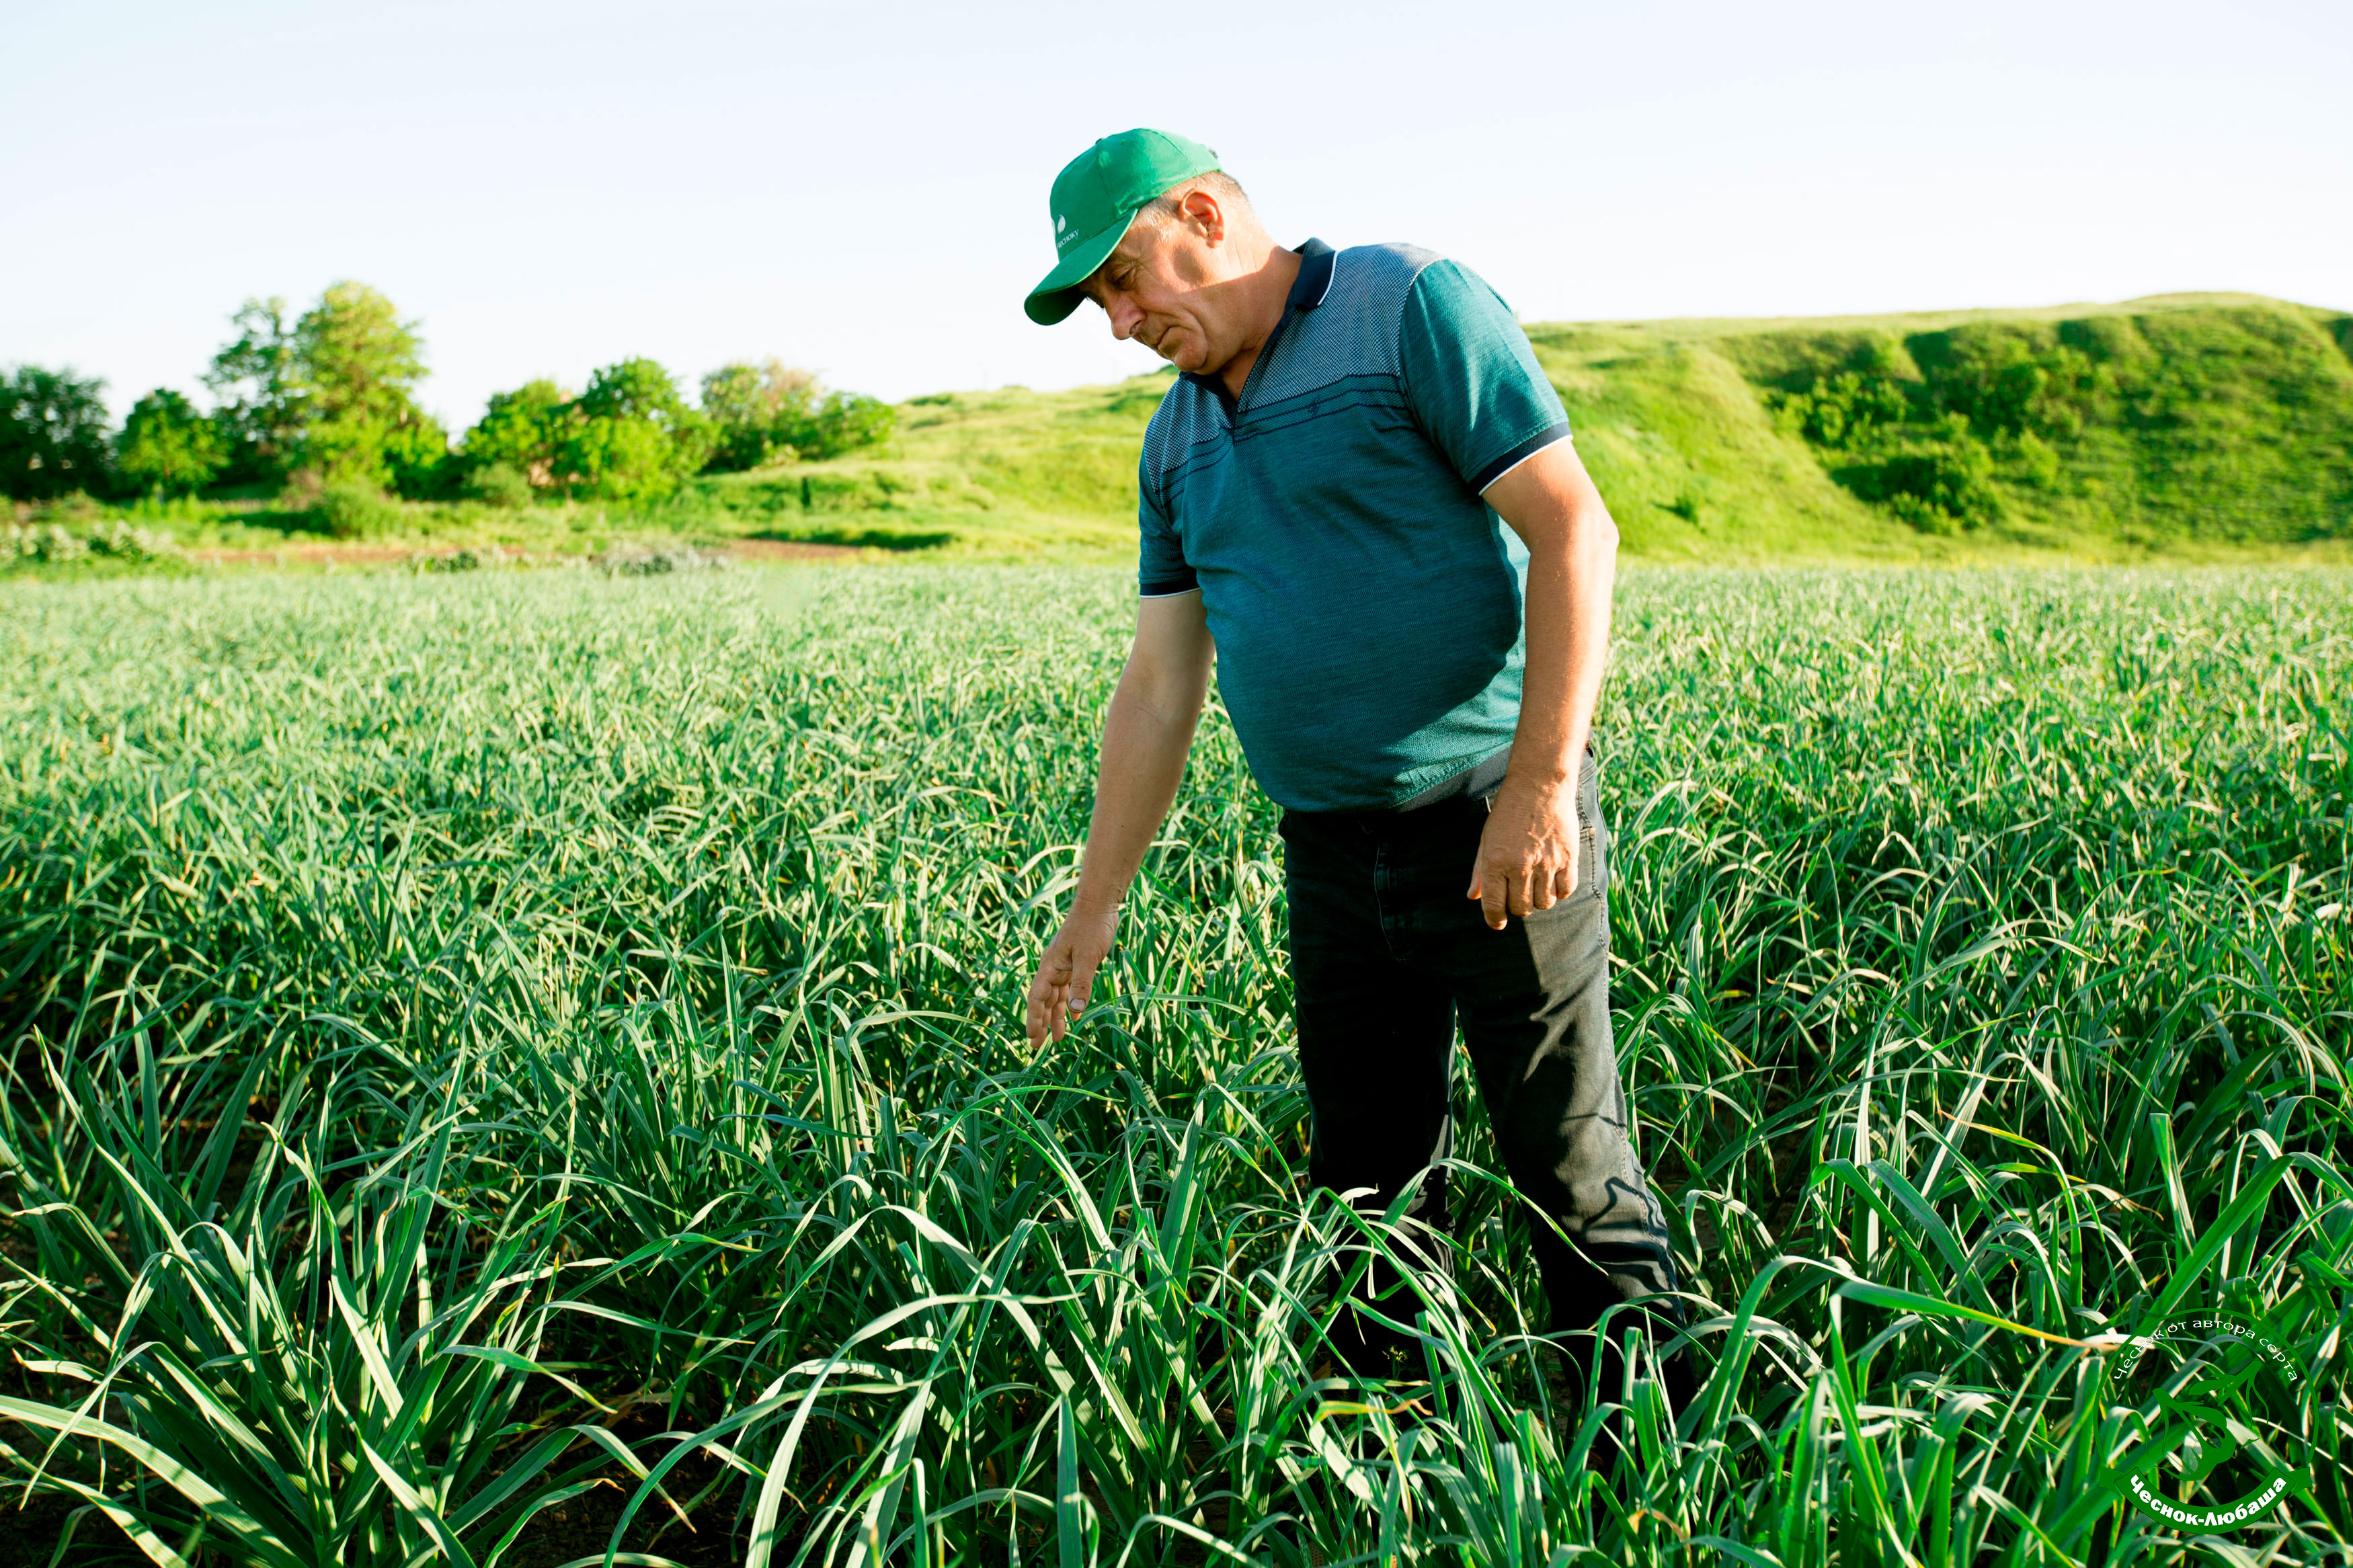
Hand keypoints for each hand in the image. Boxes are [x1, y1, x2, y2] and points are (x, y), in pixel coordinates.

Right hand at [1025, 904, 1118, 1044]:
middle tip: (1036, 1047)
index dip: (1033, 1018)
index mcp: (1050, 965)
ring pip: (1056, 997)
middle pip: (1043, 1000)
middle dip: (1040, 1023)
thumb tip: (1075, 1011)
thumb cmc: (1092, 927)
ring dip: (1055, 1017)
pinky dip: (1069, 1003)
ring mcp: (1064, 966)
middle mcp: (1054, 967)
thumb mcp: (1088, 956)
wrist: (1100, 904)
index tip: (1032, 1038)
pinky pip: (1069, 988)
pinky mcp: (1076, 963)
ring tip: (1056, 1039)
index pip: (1037, 997)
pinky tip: (1073, 1016)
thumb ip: (1082, 983)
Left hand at [1467, 774, 1579, 930]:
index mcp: (1495, 862)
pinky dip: (1560, 891)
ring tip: (1536, 885)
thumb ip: (1480, 871)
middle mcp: (1520, 866)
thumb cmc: (1508, 813)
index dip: (1494, 920)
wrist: (1539, 786)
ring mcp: (1546, 863)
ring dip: (1539, 900)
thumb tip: (1473, 897)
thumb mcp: (1487, 839)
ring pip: (1544, 903)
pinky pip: (1566, 891)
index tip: (1498, 924)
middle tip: (1518, 895)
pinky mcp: (1568, 858)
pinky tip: (1554, 880)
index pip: (1494, 905)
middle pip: (1521, 908)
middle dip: (1518, 907)